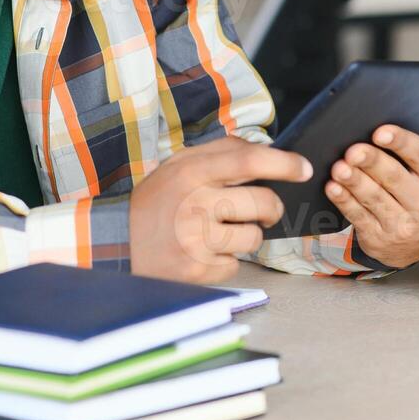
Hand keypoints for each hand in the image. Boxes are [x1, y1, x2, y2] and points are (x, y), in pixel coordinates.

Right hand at [129, 136, 303, 283]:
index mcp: (192, 172)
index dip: (283, 163)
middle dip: (272, 208)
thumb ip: (220, 152)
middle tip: (265, 209)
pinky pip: (236, 264)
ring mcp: (196, 240)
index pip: (249, 160)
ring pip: (254, 237)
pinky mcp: (197, 269)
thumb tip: (267, 149)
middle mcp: (195, 204)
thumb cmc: (155, 200)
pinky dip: (227, 259)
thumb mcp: (178, 165)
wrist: (115, 243)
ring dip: (247, 235)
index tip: (303, 169)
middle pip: (263, 203)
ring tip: (222, 231)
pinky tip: (206, 251)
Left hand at [326, 117, 418, 268]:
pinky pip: (357, 217)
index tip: (380, 132)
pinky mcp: (378, 237)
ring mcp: (401, 223)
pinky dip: (343, 201)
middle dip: (372, 162)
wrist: (415, 243)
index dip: (400, 142)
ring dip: (354, 182)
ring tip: (339, 168)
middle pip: (394, 177)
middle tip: (352, 151)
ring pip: (374, 198)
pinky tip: (333, 188)